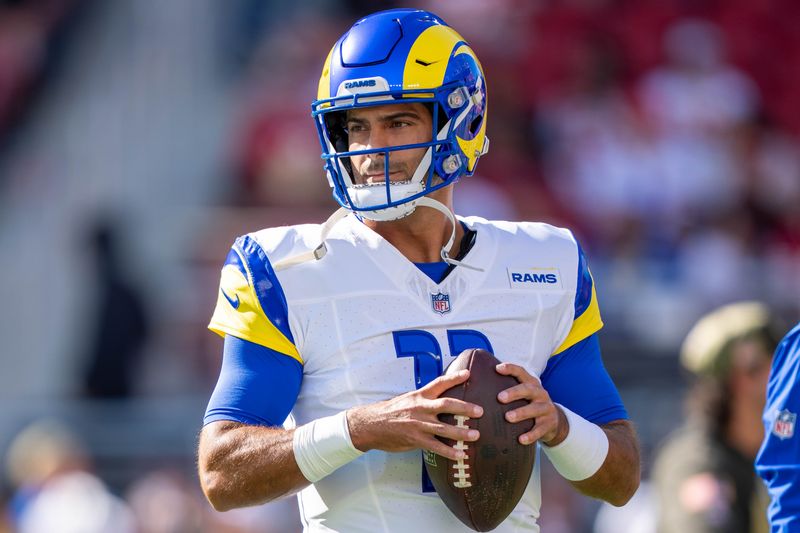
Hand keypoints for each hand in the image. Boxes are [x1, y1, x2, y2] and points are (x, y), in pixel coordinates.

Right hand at [347, 370, 483, 460]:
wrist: (371, 424)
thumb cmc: (391, 411)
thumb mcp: (407, 399)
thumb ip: (424, 399)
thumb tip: (441, 399)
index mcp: (419, 395)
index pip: (439, 383)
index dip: (454, 378)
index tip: (468, 374)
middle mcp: (420, 408)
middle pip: (446, 405)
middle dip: (464, 408)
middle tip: (480, 411)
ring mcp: (418, 424)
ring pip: (443, 428)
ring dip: (461, 433)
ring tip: (476, 436)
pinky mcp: (415, 439)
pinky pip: (435, 446)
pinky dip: (449, 452)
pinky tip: (460, 455)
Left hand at [495, 362, 567, 445]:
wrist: (555, 421)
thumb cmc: (530, 404)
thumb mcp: (524, 395)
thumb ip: (508, 388)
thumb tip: (479, 384)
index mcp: (532, 384)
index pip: (522, 372)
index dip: (511, 369)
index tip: (497, 368)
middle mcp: (540, 393)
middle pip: (528, 389)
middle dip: (514, 393)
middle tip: (500, 397)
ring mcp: (546, 408)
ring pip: (534, 409)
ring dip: (521, 413)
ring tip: (508, 417)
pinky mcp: (549, 424)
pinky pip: (540, 429)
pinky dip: (530, 435)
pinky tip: (520, 439)